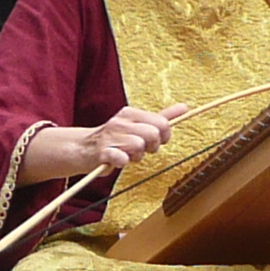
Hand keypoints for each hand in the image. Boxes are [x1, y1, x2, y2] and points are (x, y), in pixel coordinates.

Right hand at [29, 105, 188, 177]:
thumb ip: (162, 117)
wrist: (83, 149)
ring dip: (136, 157)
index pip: (162, 123)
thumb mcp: (138, 125)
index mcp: (130, 113)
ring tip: (128, 156)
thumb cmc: (116, 139)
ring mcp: (110, 136)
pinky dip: (122, 162)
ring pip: (138, 146)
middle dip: (152, 147)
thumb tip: (186, 108)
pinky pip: (120, 157)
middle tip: (141, 150)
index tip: (156, 141)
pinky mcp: (101, 152)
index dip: (164, 136)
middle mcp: (120, 122)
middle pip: (153, 134)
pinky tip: (118, 161)